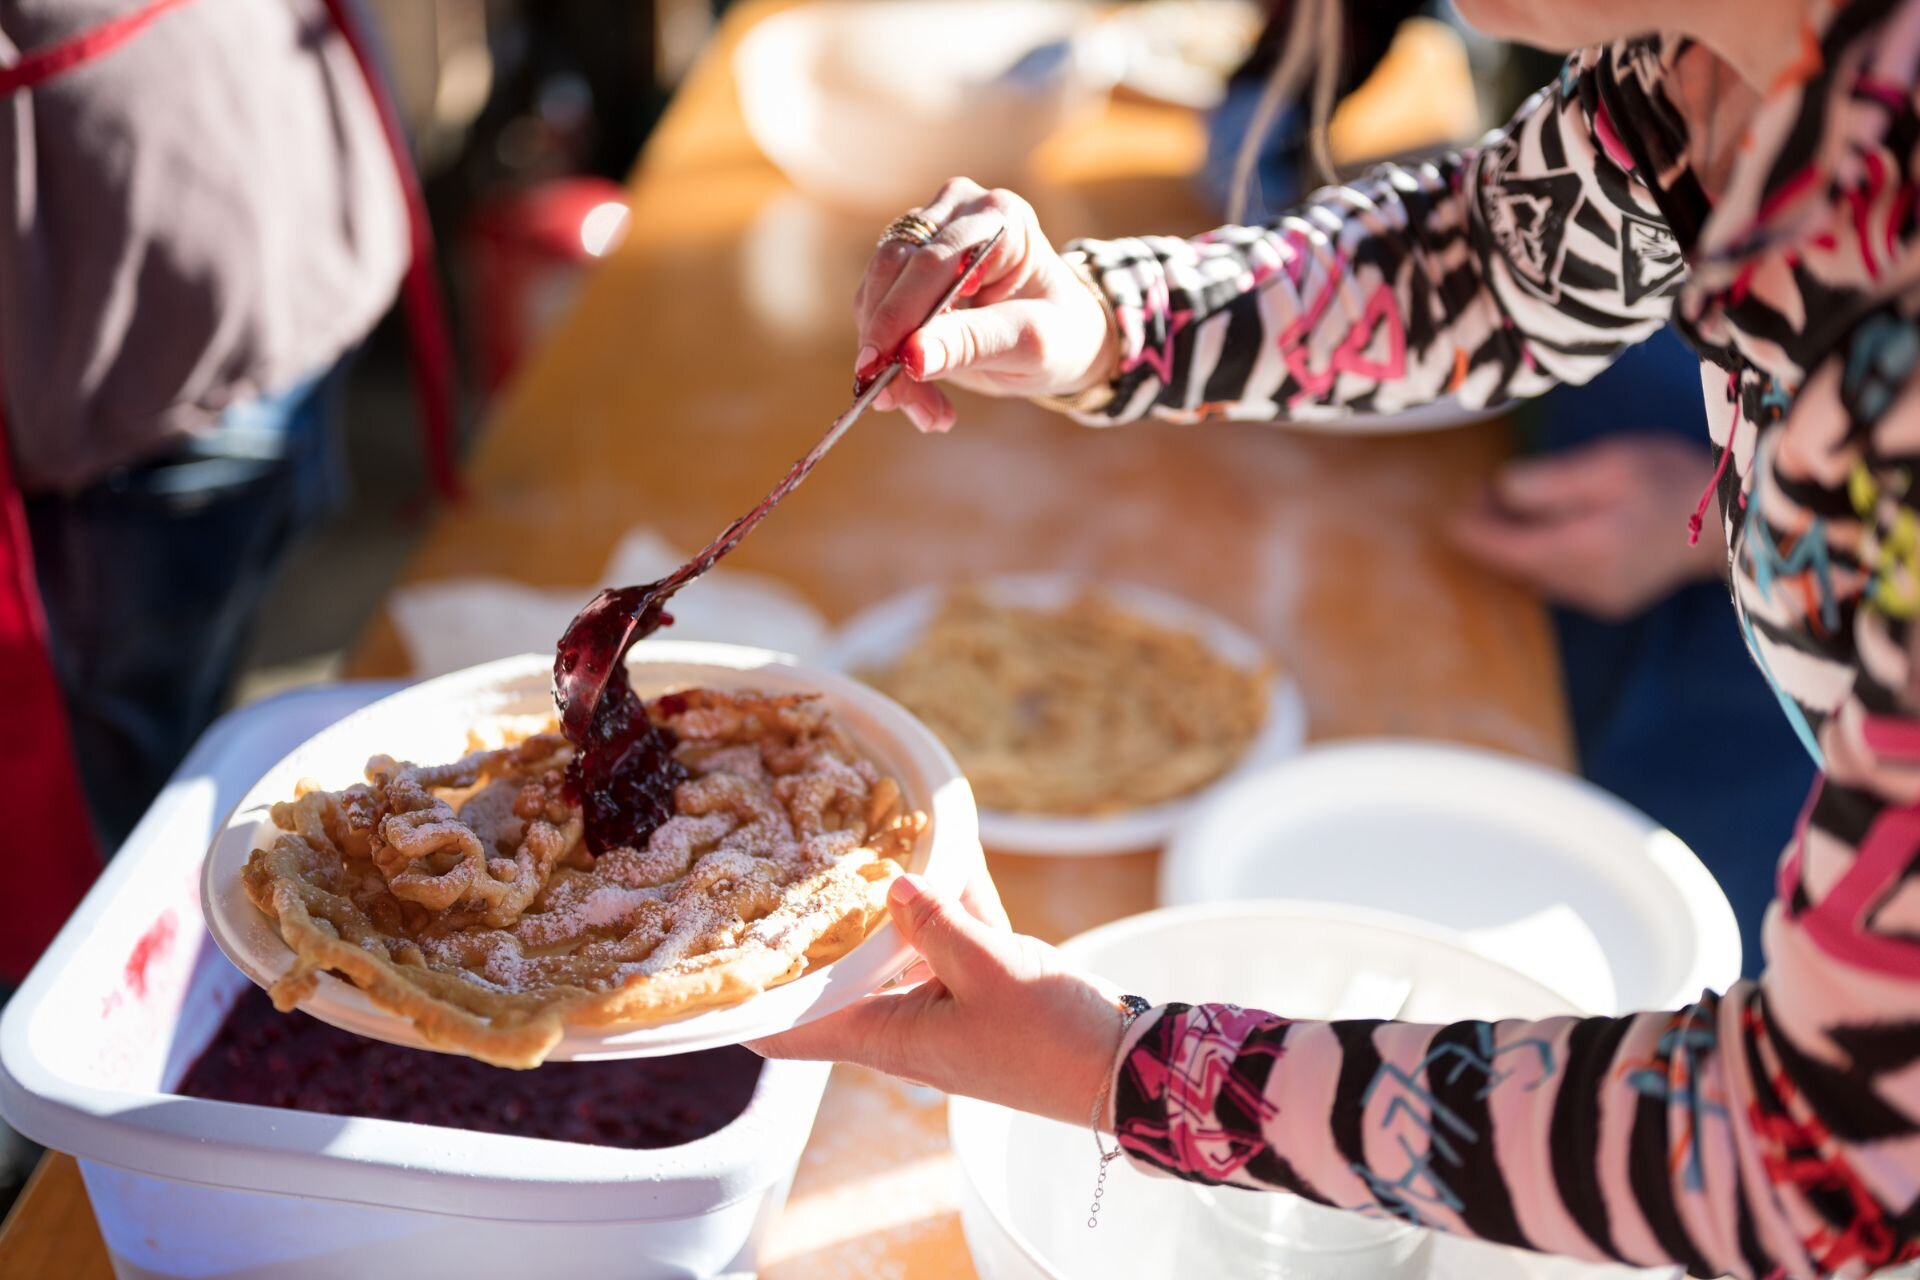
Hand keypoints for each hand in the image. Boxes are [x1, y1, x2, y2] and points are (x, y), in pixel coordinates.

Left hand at [746, 872, 1130, 1127]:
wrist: (1129, 1069)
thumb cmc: (1052, 1037)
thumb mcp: (991, 968)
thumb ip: (936, 922)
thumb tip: (889, 883)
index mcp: (889, 1038)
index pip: (792, 1031)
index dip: (744, 1007)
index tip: (704, 972)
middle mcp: (905, 1025)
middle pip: (839, 975)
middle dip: (814, 927)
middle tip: (773, 873)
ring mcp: (945, 1006)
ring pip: (897, 944)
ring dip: (886, 901)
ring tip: (851, 841)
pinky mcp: (983, 987)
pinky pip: (949, 936)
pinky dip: (944, 899)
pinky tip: (942, 847)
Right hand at [854, 177, 1120, 433]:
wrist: (1060, 337)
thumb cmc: (1059, 333)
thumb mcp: (1030, 345)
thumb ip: (973, 344)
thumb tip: (911, 356)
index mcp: (1001, 217)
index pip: (932, 261)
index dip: (898, 315)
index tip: (878, 370)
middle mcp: (958, 212)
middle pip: (894, 270)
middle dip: (888, 343)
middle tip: (892, 402)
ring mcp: (927, 233)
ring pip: (875, 293)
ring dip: (887, 359)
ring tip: (927, 411)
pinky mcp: (904, 265)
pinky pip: (874, 311)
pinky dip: (890, 360)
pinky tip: (921, 397)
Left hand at [1448, 434, 1725, 619]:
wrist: (1731, 522)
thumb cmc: (1674, 480)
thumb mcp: (1612, 464)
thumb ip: (1553, 481)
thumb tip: (1500, 490)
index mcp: (1588, 550)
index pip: (1508, 550)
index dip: (1474, 529)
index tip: (1452, 505)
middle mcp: (1587, 585)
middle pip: (1515, 565)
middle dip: (1492, 532)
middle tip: (1481, 492)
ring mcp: (1597, 599)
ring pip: (1532, 574)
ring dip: (1513, 543)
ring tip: (1505, 502)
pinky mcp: (1606, 600)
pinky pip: (1554, 579)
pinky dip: (1537, 554)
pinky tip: (1539, 525)